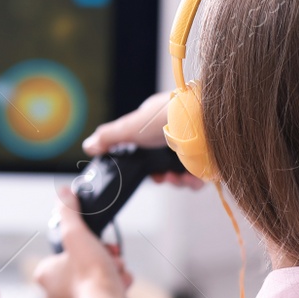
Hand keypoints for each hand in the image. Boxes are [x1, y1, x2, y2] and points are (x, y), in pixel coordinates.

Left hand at [33, 187, 140, 297]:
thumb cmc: (89, 275)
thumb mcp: (76, 234)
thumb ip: (68, 212)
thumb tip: (63, 192)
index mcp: (44, 275)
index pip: (63, 249)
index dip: (83, 241)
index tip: (95, 240)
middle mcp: (54, 293)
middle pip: (82, 260)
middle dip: (101, 254)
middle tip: (110, 253)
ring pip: (97, 274)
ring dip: (112, 267)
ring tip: (116, 268)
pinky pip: (107, 289)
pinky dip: (117, 283)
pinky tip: (121, 282)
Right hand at [82, 92, 204, 189]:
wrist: (201, 119)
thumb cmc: (165, 117)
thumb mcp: (129, 126)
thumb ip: (109, 137)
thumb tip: (88, 145)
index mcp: (157, 123)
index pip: (147, 148)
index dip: (144, 164)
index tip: (144, 172)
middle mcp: (177, 133)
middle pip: (164, 163)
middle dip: (160, 175)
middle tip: (161, 178)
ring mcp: (194, 145)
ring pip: (181, 171)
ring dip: (176, 180)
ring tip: (176, 179)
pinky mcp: (210, 156)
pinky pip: (200, 175)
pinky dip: (194, 180)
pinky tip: (191, 178)